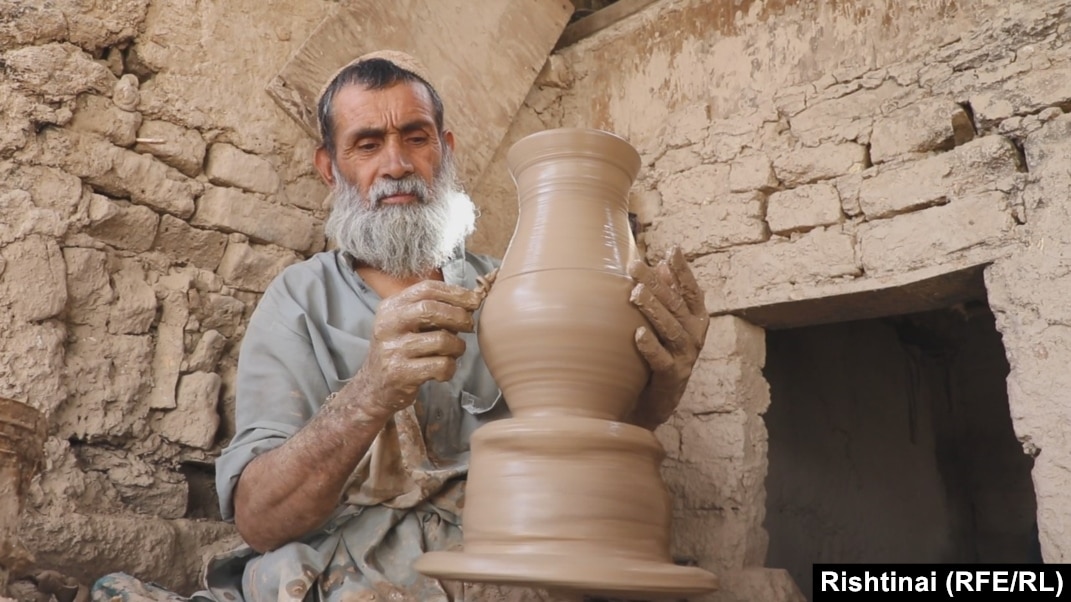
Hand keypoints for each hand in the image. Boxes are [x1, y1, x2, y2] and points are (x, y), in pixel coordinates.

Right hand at [357, 280, 482, 419]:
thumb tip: (469, 302)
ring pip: (441, 340)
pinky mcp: (400, 373)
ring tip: (453, 352)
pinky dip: (450, 368)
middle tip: (469, 325)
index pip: (426, 289)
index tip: (474, 300)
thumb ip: (430, 310)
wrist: (374, 387)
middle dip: (459, 316)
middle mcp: (388, 325)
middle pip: (431, 309)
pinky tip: (443, 370)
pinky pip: (440, 365)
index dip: (455, 293)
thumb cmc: (399, 351)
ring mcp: (392, 349)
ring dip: (457, 347)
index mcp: (390, 307)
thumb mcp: (405, 323)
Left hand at [627, 246, 708, 428]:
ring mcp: (685, 357)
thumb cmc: (661, 352)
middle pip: (676, 305)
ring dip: (654, 309)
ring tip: (636, 294)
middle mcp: (694, 336)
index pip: (690, 290)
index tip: (672, 249)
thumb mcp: (667, 322)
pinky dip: (650, 346)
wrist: (659, 399)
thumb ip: (668, 295)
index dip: (683, 270)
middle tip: (635, 267)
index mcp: (696, 319)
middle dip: (656, 284)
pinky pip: (661, 359)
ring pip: (671, 329)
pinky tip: (638, 334)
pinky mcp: (672, 376)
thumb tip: (662, 264)